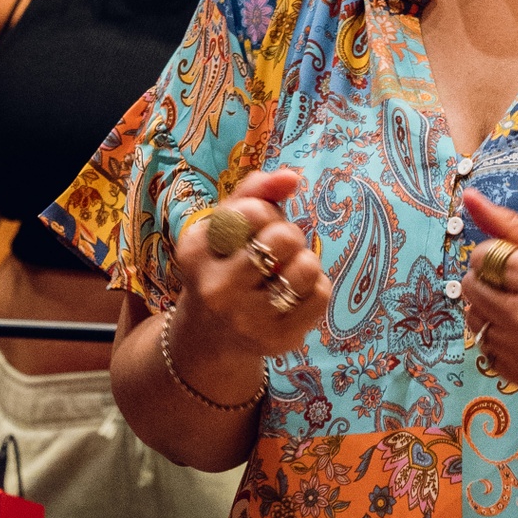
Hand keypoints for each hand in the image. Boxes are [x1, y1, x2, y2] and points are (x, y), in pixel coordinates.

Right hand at [168, 170, 331, 381]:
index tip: (257, 226)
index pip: (254, 211)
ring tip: (288, 270)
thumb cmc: (223, 266)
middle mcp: (216, 289)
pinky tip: (294, 295)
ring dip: (306, 261)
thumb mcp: (223, 226)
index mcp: (196, 252)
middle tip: (278, 248)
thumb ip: (254, 193)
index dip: (267, 212)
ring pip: (307, 268)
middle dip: (289, 235)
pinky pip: (321, 295)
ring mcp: (247, 320)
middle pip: (284, 238)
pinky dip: (316, 287)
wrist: (210, 338)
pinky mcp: (276, 340)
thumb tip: (291, 177)